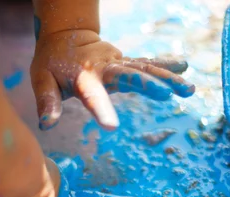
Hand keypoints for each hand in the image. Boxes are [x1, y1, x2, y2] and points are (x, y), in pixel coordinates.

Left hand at [30, 29, 194, 130]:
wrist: (65, 36)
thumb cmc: (51, 63)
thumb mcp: (42, 80)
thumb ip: (47, 102)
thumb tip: (46, 125)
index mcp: (83, 76)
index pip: (92, 95)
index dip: (101, 110)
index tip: (111, 127)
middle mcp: (105, 68)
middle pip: (128, 76)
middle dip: (148, 84)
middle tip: (166, 95)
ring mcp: (118, 63)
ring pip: (145, 69)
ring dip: (167, 78)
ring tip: (188, 89)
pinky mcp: (126, 63)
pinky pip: (148, 63)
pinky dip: (166, 65)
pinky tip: (184, 67)